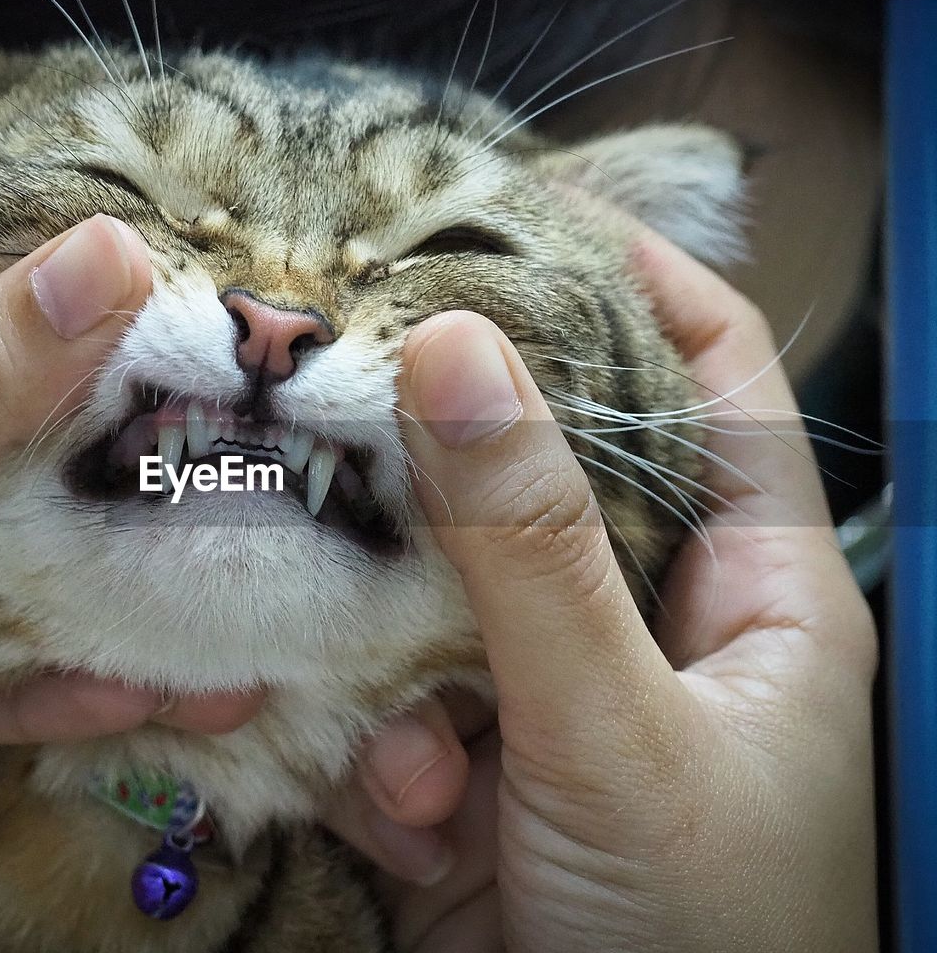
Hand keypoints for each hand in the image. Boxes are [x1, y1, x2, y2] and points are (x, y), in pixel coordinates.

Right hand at [331, 233, 877, 950]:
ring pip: (438, 598)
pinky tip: (408, 821)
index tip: (515, 211)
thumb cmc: (706, 936)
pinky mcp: (471, 769)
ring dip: (403, 665)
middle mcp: (647, 623)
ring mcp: (550, 695)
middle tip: (341, 410)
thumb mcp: (620, 730)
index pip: (705, 379)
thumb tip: (450, 351)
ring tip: (421, 752)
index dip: (629, 280)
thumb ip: (528, 548)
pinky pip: (394, 706)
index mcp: (750, 588)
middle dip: (446, 476)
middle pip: (536, 478)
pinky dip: (384, 756)